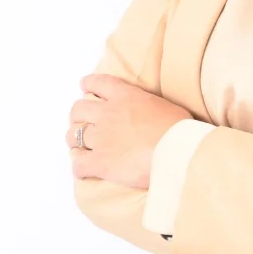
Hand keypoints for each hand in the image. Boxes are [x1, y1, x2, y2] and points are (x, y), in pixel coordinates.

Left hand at [67, 72, 192, 189]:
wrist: (176, 151)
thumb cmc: (179, 130)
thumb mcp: (164, 106)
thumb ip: (148, 106)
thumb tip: (150, 114)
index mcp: (124, 96)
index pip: (98, 83)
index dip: (88, 84)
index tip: (84, 86)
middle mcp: (107, 114)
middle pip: (78, 109)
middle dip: (78, 116)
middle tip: (85, 124)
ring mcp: (101, 138)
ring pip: (73, 136)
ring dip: (75, 141)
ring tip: (82, 148)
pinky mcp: (99, 162)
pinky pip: (78, 164)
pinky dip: (79, 167)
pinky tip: (84, 170)